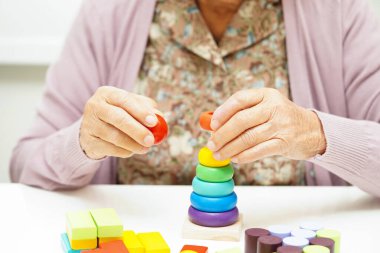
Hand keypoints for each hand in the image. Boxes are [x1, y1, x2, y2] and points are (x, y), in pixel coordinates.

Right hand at [80, 86, 159, 159]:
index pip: (125, 100)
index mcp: (107, 93)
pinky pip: (110, 149)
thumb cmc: (119, 114)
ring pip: (114, 137)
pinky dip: (124, 152)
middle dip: (137, 130)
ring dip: (133, 145)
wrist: (93, 130)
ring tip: (145, 148)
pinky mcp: (88, 141)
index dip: (140, 112)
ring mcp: (89, 124)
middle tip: (151, 140)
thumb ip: (147, 109)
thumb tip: (161, 117)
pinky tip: (132, 150)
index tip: (154, 122)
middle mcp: (95, 106)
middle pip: (118, 118)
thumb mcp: (131, 107)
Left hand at [206, 88, 326, 163]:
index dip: (223, 112)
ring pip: (248, 138)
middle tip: (211, 145)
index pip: (239, 99)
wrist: (312, 130)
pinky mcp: (285, 142)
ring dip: (230, 148)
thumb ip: (241, 113)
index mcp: (266, 94)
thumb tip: (212, 124)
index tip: (212, 124)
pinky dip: (244, 156)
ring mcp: (281, 125)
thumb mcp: (265, 107)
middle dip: (222, 134)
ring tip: (219, 155)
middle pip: (241, 120)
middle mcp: (274, 107)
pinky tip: (235, 158)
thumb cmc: (280, 119)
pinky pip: (259, 150)